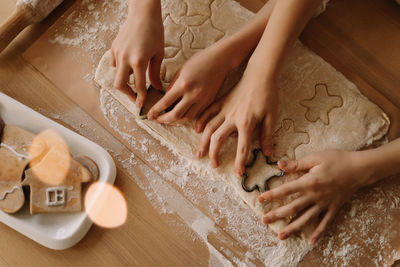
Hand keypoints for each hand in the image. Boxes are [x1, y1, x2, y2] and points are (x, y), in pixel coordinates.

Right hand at [111, 0, 163, 107]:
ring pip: (116, 74)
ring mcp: (118, 53)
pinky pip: (115, 64)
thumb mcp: (158, 54)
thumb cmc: (154, 31)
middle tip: (135, 97)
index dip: (140, 97)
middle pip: (119, 85)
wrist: (143, 13)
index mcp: (139, 61)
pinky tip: (130, 67)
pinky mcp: (114, 48)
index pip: (139, 86)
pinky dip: (121, 69)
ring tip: (135, 83)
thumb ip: (155, 72)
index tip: (141, 104)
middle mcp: (125, 58)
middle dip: (127, 94)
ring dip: (124, 81)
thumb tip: (157, 87)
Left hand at [147, 42, 234, 123]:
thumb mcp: (181, 70)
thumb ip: (172, 86)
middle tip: (156, 120)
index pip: (166, 102)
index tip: (149, 115)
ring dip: (175, 122)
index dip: (156, 111)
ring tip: (167, 121)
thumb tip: (166, 99)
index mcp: (184, 84)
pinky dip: (186, 118)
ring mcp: (203, 99)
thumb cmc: (200, 60)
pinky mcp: (209, 101)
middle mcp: (193, 94)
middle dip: (164, 120)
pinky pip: (196, 115)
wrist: (221, 60)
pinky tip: (180, 118)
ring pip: (187, 118)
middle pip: (176, 115)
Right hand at [195, 70, 277, 175]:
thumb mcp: (271, 116)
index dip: (239, 163)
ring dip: (203, 142)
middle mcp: (232, 118)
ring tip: (199, 153)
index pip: (241, 148)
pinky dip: (201, 121)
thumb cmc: (268, 95)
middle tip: (214, 165)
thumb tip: (267, 153)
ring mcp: (224, 109)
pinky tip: (197, 130)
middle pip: (218, 139)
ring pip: (209, 127)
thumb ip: (267, 135)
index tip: (238, 174)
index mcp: (246, 123)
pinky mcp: (221, 102)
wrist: (260, 74)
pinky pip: (207, 113)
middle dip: (214, 154)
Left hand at [258, 150, 372, 244]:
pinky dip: (318, 232)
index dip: (272, 195)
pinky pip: (325, 223)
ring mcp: (325, 204)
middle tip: (264, 220)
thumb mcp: (315, 158)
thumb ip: (297, 164)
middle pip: (293, 207)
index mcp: (309, 182)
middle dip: (277, 214)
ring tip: (281, 236)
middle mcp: (315, 195)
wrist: (360, 169)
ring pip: (306, 218)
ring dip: (293, 228)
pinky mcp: (334, 208)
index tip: (260, 200)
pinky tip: (310, 241)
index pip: (286, 190)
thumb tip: (279, 164)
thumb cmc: (337, 160)